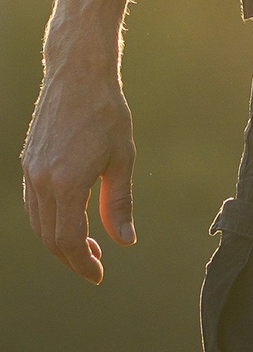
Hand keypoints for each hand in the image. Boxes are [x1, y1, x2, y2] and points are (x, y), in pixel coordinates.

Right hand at [20, 58, 136, 282]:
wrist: (78, 77)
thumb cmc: (107, 115)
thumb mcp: (122, 160)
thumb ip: (119, 204)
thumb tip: (125, 241)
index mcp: (66, 183)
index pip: (69, 239)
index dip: (83, 262)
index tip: (98, 274)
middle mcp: (41, 181)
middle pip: (50, 237)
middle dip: (71, 257)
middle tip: (95, 265)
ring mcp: (30, 172)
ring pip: (38, 223)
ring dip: (59, 241)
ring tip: (87, 245)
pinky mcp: (27, 163)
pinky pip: (34, 204)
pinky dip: (49, 221)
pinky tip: (70, 221)